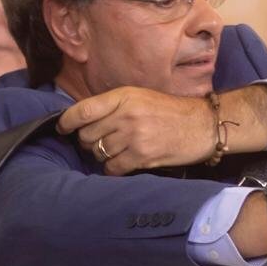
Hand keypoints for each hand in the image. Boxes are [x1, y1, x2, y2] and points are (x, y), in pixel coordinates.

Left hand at [57, 86, 213, 174]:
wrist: (204, 125)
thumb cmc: (172, 111)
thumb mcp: (142, 97)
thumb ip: (115, 105)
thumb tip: (85, 121)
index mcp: (124, 96)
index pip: (83, 110)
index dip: (67, 121)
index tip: (62, 128)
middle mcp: (126, 115)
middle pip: (87, 135)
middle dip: (88, 141)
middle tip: (98, 142)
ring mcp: (134, 136)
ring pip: (99, 152)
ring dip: (102, 156)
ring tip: (116, 152)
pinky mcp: (143, 156)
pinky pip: (113, 168)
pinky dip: (113, 169)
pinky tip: (122, 164)